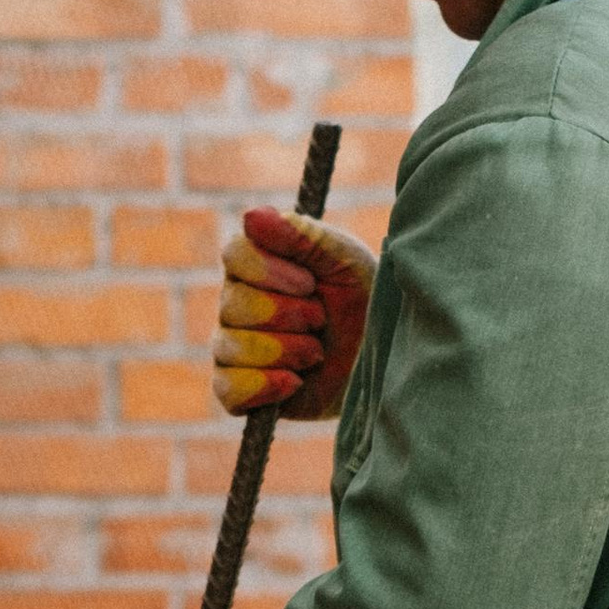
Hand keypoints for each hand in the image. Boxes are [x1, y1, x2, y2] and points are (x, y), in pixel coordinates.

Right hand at [211, 206, 374, 418]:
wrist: (380, 359)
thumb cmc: (364, 300)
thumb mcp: (344, 259)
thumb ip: (301, 235)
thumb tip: (251, 217)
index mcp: (256, 264)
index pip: (233, 254)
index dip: (268, 270)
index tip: (309, 283)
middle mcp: (236, 303)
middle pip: (232, 304)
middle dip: (287, 315)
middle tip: (321, 320)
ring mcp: (234, 348)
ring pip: (231, 347)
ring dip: (285, 350)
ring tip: (316, 353)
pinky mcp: (242, 391)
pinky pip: (227, 389)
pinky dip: (263, 386)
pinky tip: (294, 382)